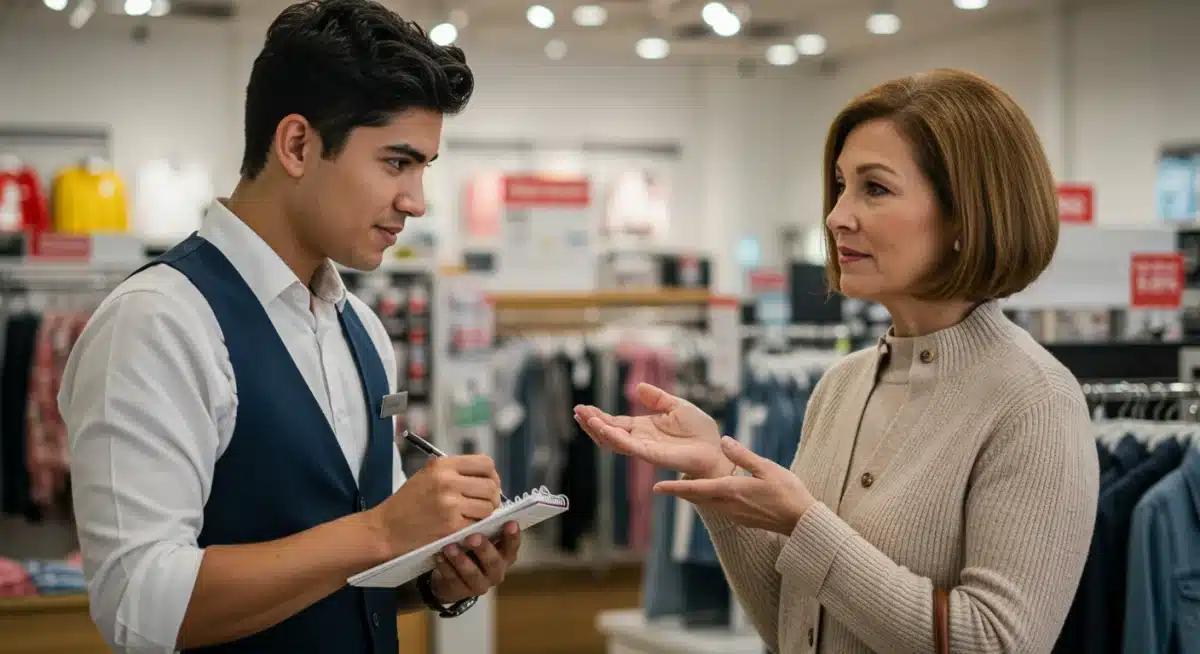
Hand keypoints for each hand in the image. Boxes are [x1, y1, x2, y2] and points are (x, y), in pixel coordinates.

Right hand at [368, 455, 501, 558]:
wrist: (386, 529)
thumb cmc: (407, 503)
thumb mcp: (426, 475)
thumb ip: (454, 470)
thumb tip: (485, 474)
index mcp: (442, 465)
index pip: (486, 463)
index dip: (491, 475)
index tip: (487, 483)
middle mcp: (448, 481)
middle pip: (491, 485)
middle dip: (493, 496)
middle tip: (485, 503)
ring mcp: (450, 504)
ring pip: (489, 506)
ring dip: (485, 513)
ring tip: (473, 515)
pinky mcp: (452, 526)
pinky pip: (478, 523)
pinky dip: (475, 526)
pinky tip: (464, 526)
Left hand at [429, 521, 521, 602]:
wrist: (453, 580)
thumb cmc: (471, 551)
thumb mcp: (481, 542)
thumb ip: (484, 532)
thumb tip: (481, 514)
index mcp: (505, 557)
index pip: (513, 547)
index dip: (513, 536)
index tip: (510, 523)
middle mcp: (496, 572)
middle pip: (493, 562)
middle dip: (483, 549)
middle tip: (472, 537)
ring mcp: (480, 585)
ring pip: (472, 574)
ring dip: (461, 560)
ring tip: (450, 547)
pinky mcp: (461, 592)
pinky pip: (453, 579)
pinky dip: (446, 567)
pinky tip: (439, 557)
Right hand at [573, 383, 733, 478]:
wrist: (715, 449)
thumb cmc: (700, 431)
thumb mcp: (677, 406)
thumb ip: (657, 398)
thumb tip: (638, 387)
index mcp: (644, 428)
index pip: (615, 423)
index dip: (599, 417)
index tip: (583, 408)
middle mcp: (640, 439)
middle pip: (609, 433)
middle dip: (592, 423)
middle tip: (577, 412)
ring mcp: (644, 448)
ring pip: (614, 441)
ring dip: (598, 430)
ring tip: (585, 418)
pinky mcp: (651, 455)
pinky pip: (628, 446)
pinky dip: (614, 437)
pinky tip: (602, 428)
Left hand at [653, 437, 815, 535]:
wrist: (801, 520)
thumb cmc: (788, 492)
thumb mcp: (766, 467)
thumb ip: (743, 454)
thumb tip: (723, 440)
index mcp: (732, 490)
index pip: (696, 489)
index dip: (674, 488)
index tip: (657, 487)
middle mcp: (728, 505)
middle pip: (696, 499)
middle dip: (678, 492)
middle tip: (661, 487)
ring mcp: (734, 515)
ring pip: (705, 504)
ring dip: (691, 496)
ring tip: (678, 488)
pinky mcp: (741, 519)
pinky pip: (716, 508)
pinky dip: (706, 500)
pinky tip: (707, 494)